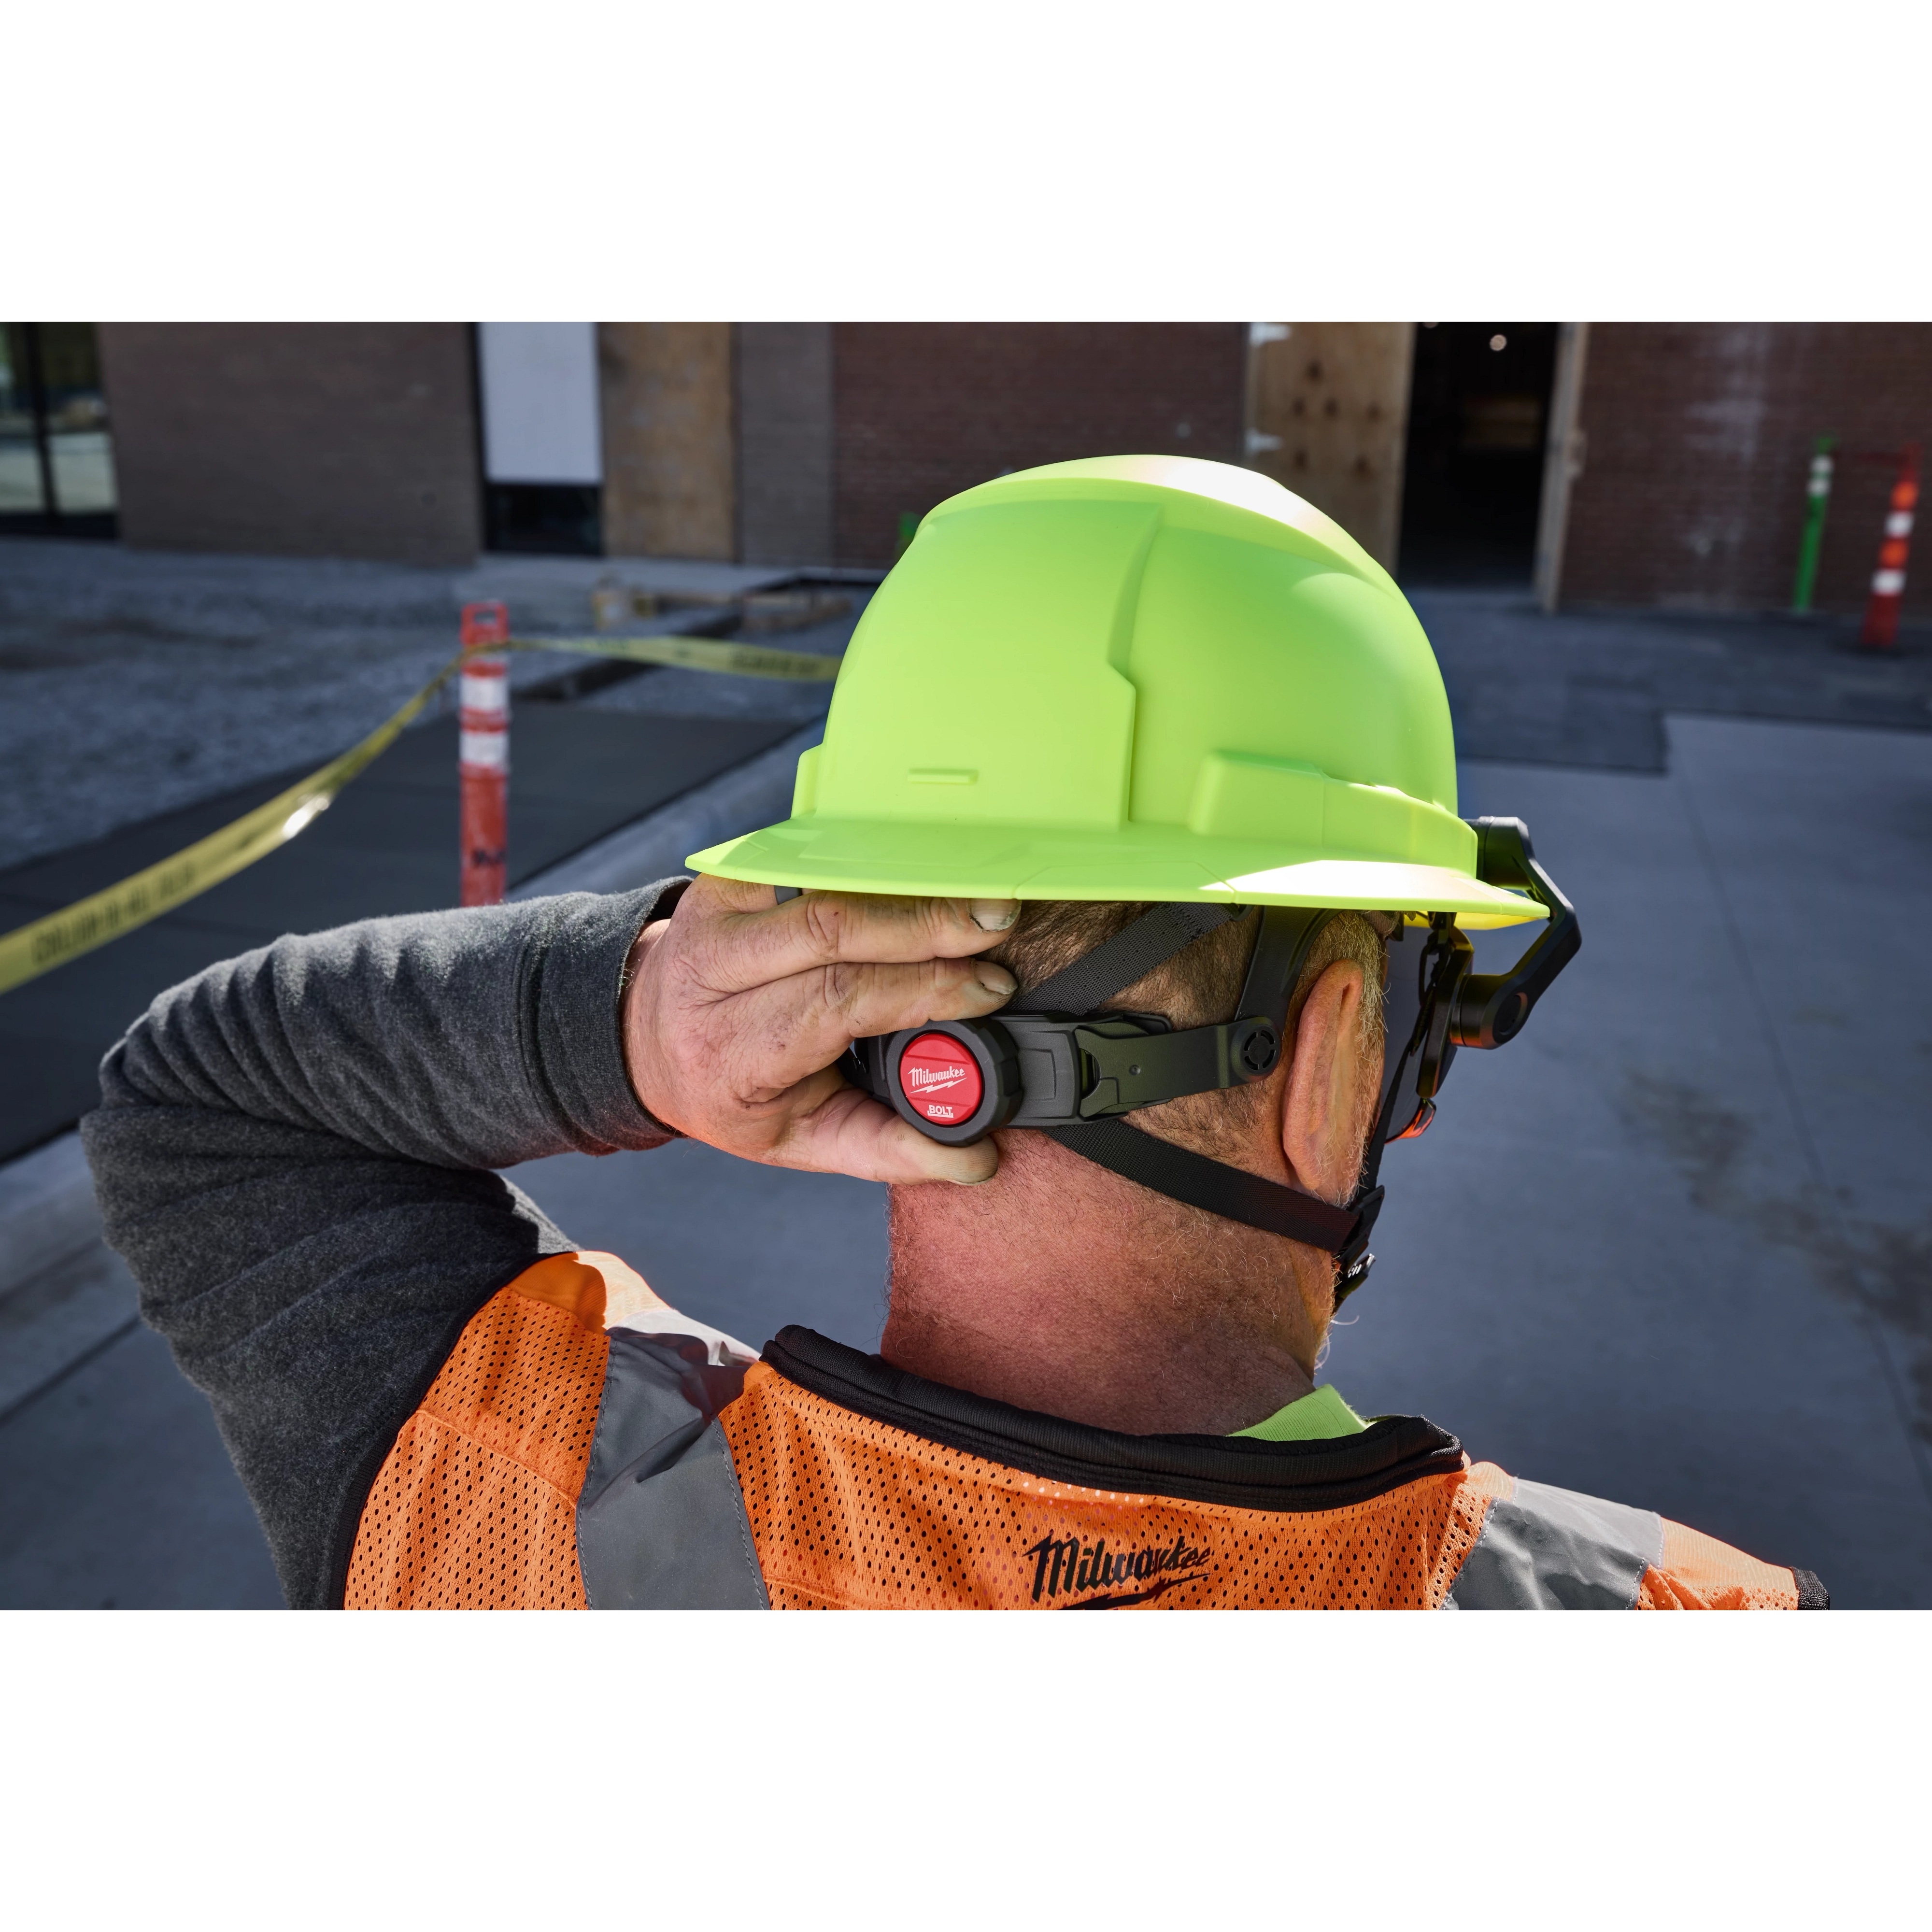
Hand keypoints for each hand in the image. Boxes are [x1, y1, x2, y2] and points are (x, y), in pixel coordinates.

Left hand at [622, 876, 1018, 1183]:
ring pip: (822, 887)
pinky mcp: (728, 878)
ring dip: (905, 887)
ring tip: (974, 897)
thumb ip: (888, 1149)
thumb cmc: (736, 1092)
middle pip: (832, 931)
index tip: (988, 990)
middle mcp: (711, 975)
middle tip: (996, 926)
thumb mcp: (801, 1140)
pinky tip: (922, 868)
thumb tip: (975, 1159)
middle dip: (925, 925)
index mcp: (730, 1052)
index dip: (919, 990)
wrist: (649, 1040)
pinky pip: (805, 857)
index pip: (834, 1003)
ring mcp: (714, 914)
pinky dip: (866, 861)